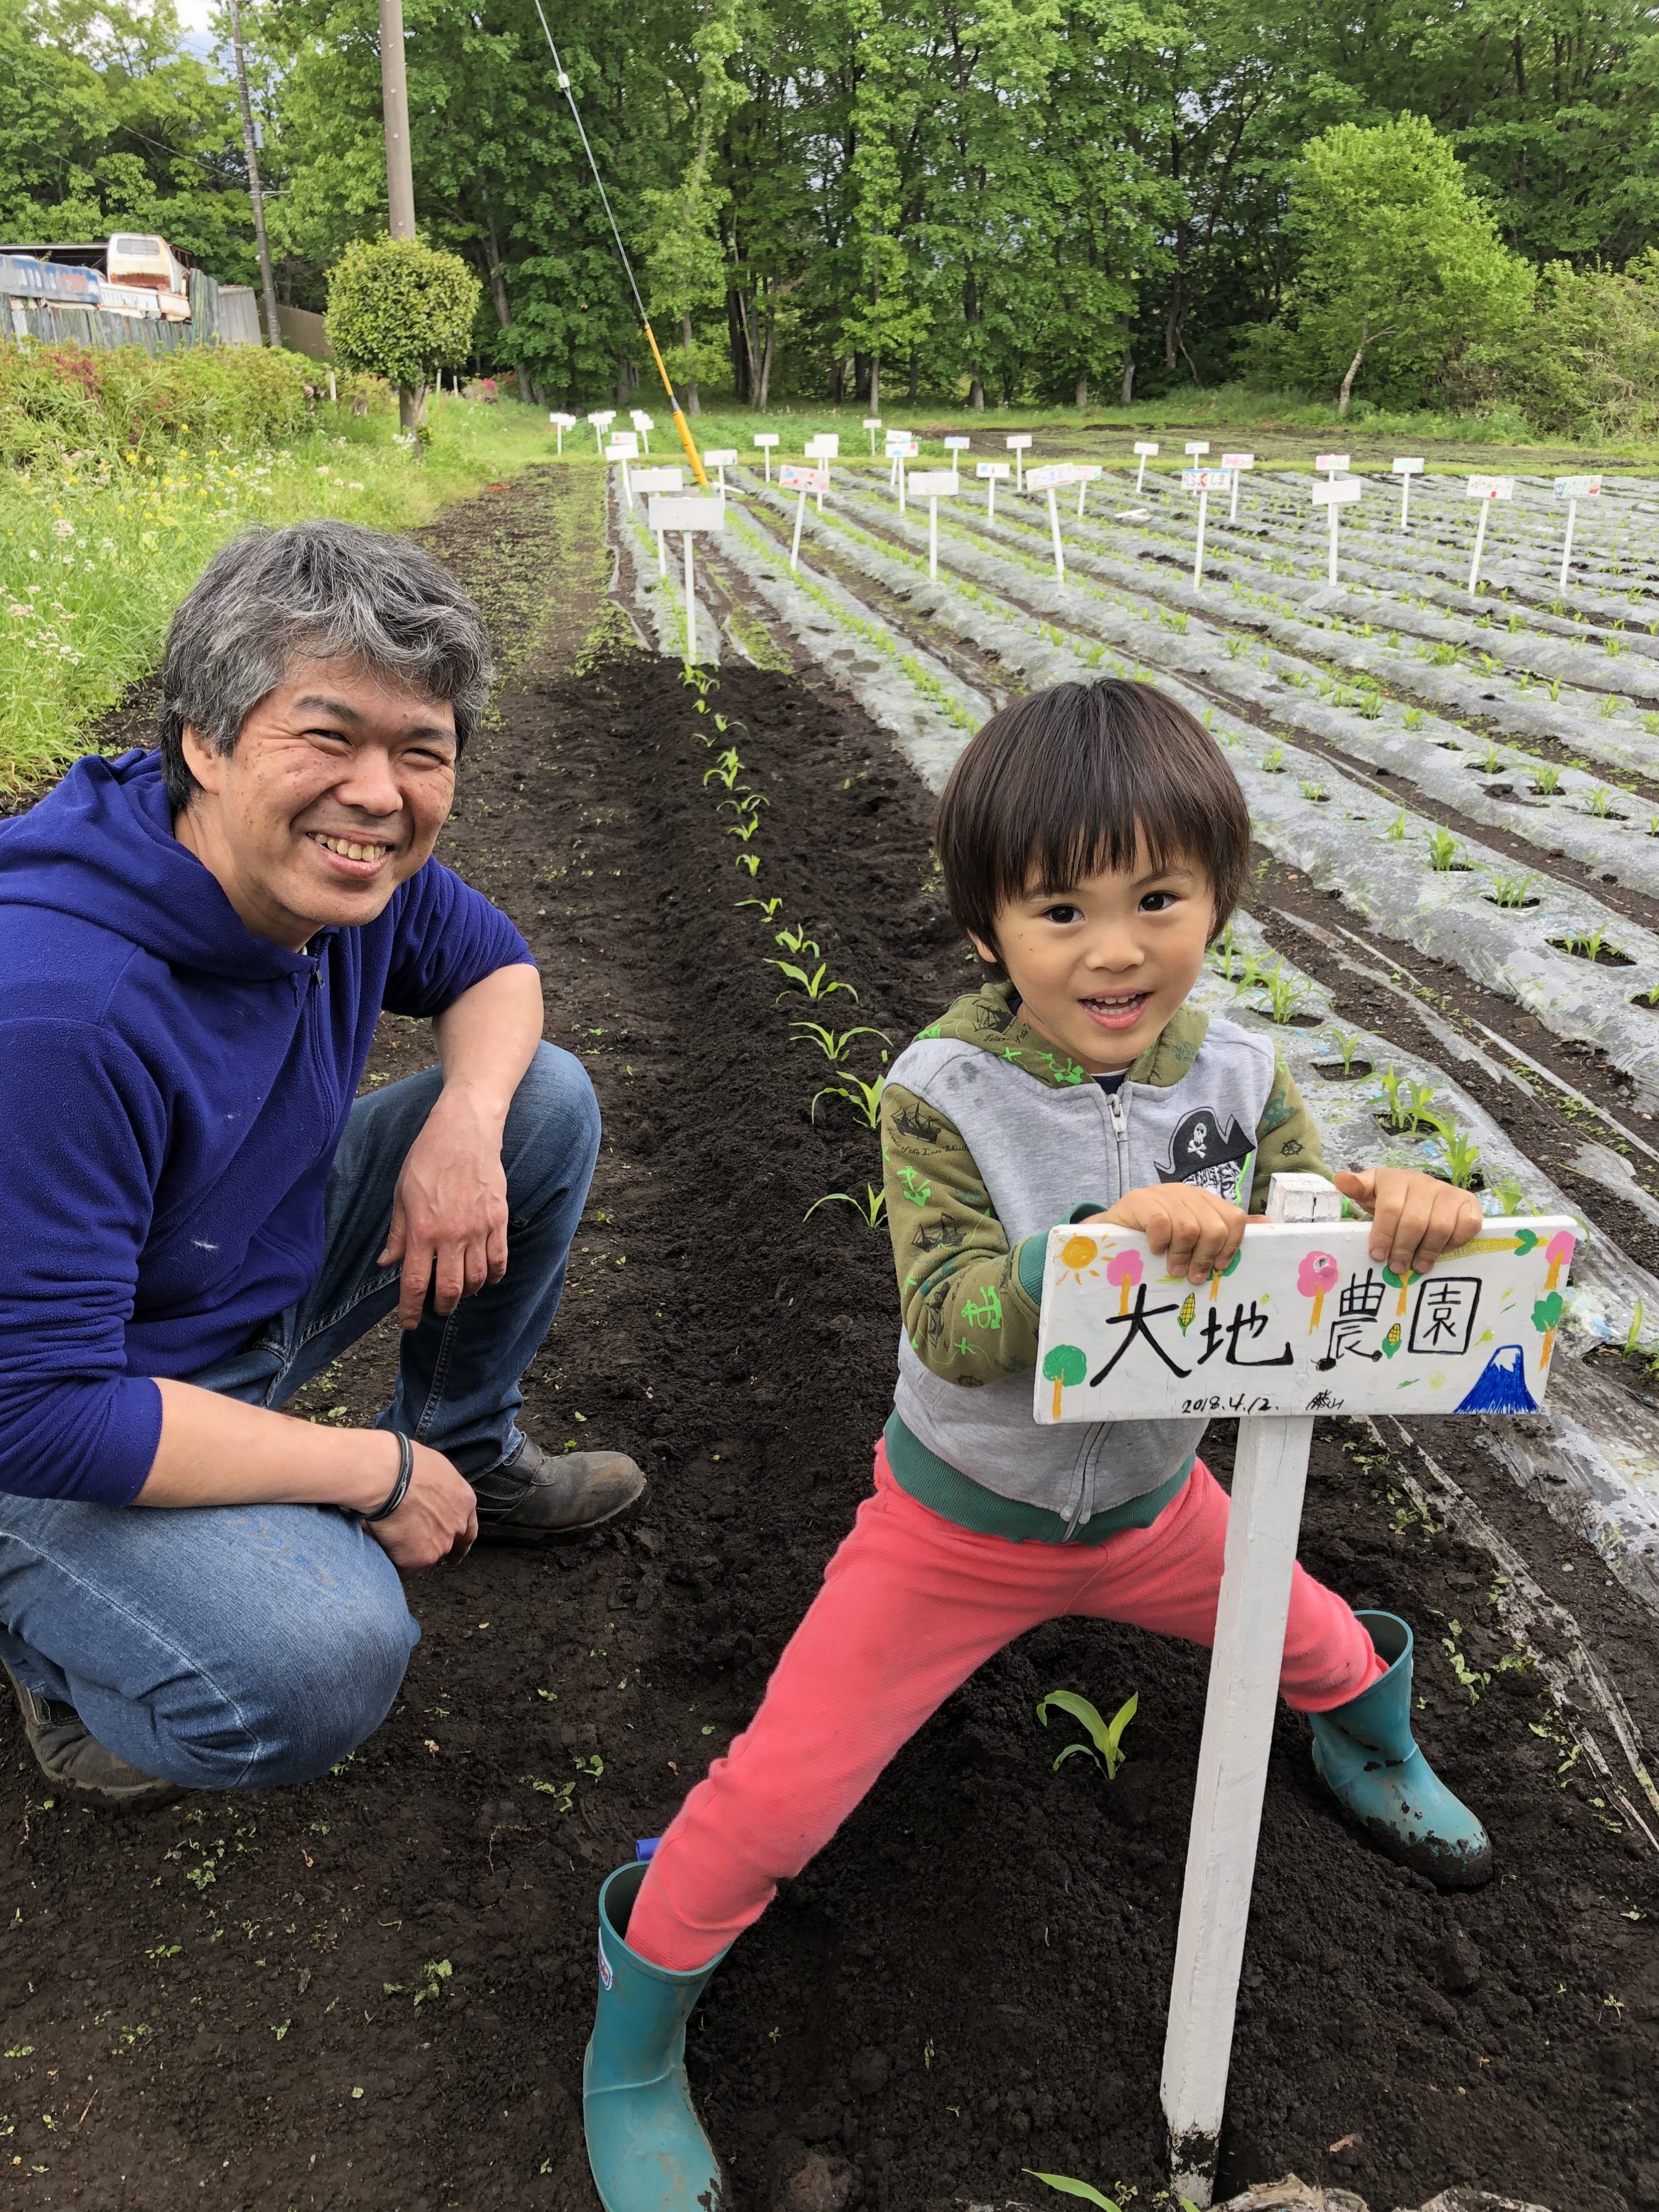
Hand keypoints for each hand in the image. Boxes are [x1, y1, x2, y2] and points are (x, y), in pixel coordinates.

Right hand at [365, 1440, 477, 1572]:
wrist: (388, 1476)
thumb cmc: (406, 1463)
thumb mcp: (435, 1469)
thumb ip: (439, 1490)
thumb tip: (428, 1496)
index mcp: (464, 1501)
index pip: (468, 1528)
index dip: (461, 1542)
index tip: (456, 1553)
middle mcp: (457, 1525)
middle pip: (445, 1544)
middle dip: (429, 1545)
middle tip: (411, 1544)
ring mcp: (439, 1545)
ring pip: (422, 1557)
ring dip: (406, 1551)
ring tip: (386, 1535)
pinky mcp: (418, 1559)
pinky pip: (403, 1568)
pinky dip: (391, 1561)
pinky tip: (379, 1547)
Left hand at [379, 1089, 509, 1327]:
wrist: (464, 1131)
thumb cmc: (427, 1159)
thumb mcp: (401, 1195)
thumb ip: (397, 1234)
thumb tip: (385, 1263)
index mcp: (421, 1230)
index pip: (415, 1283)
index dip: (410, 1310)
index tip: (409, 1323)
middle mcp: (451, 1235)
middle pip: (450, 1289)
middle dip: (442, 1307)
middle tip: (437, 1310)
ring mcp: (478, 1229)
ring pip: (476, 1279)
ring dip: (467, 1293)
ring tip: (459, 1291)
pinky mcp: (498, 1220)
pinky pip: (499, 1260)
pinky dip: (493, 1276)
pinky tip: (485, 1278)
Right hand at [1084, 1183, 1246, 1284]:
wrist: (1111, 1230)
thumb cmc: (1155, 1238)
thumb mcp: (1192, 1235)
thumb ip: (1226, 1230)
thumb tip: (1267, 1225)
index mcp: (1205, 1201)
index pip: (1234, 1219)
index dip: (1230, 1247)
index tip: (1218, 1268)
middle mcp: (1188, 1193)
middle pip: (1215, 1227)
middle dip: (1206, 1256)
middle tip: (1192, 1275)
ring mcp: (1164, 1194)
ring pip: (1189, 1227)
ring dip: (1181, 1255)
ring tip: (1173, 1269)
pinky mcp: (1140, 1200)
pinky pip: (1161, 1222)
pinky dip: (1160, 1241)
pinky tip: (1154, 1250)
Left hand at [1335, 1168, 1482, 1277]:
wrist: (1420, 1191)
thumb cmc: (1390, 1196)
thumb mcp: (1370, 1191)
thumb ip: (1356, 1188)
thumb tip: (1341, 1180)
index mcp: (1397, 1180)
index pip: (1390, 1208)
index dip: (1383, 1234)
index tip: (1376, 1256)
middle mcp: (1425, 1183)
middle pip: (1415, 1222)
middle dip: (1403, 1249)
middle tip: (1396, 1268)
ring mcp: (1449, 1192)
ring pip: (1441, 1227)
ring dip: (1428, 1252)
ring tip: (1417, 1267)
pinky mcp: (1469, 1204)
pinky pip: (1467, 1226)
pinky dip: (1455, 1242)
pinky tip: (1442, 1252)